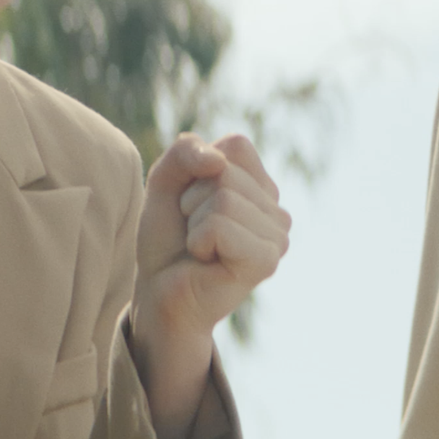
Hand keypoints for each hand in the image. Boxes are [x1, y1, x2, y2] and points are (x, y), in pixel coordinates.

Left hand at [128, 133, 290, 438]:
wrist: (160, 292)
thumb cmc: (169, 240)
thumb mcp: (167, 181)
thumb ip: (185, 151)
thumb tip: (218, 162)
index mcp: (263, 188)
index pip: (236, 145)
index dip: (199, 170)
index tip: (192, 204)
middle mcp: (278, 211)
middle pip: (227, 172)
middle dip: (192, 199)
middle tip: (193, 232)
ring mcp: (278, 237)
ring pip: (225, 198)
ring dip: (195, 223)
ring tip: (200, 248)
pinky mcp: (267, 261)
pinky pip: (221, 225)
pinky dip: (199, 240)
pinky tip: (206, 261)